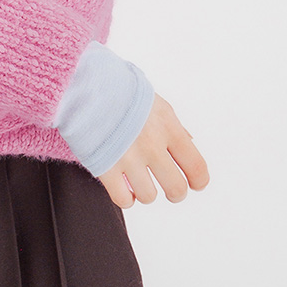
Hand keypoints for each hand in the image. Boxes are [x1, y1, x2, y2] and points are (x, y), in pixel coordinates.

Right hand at [98, 92, 209, 207]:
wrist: (86, 86)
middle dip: (175, 192)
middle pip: (176, 188)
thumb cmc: (123, 93)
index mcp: (168, 128)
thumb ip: (174, 127)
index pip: (196, 166)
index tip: (195, 184)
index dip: (199, 181)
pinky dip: (126, 198)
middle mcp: (152, 146)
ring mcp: (128, 158)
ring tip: (140, 181)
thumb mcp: (157, 104)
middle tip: (169, 188)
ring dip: (146, 192)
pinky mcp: (104, 167)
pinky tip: (123, 187)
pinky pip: (123, 200)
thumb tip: (190, 143)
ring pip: (149, 196)